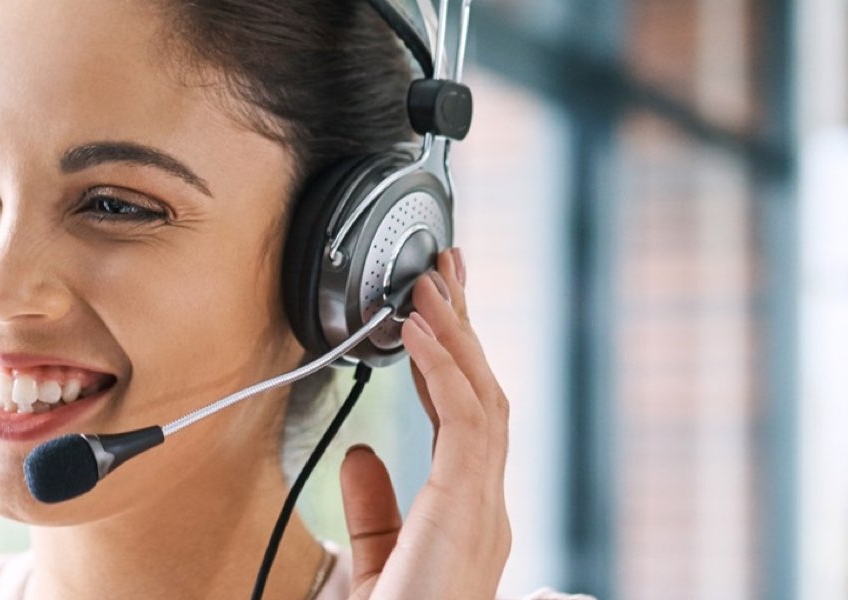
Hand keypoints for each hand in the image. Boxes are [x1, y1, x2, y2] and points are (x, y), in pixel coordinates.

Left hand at [342, 248, 512, 598]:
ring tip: (429, 280)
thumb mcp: (374, 563)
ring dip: (456, 333)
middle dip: (465, 327)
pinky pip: (468, 424)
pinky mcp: (468, 512)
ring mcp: (484, 510)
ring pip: (483, 399)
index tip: (434, 308)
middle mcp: (486, 510)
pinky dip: (445, 369)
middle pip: (484, 397)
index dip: (454, 360)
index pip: (468, 420)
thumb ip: (373, 510)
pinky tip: (420, 329)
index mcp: (468, 518)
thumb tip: (361, 457)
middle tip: (445, 266)